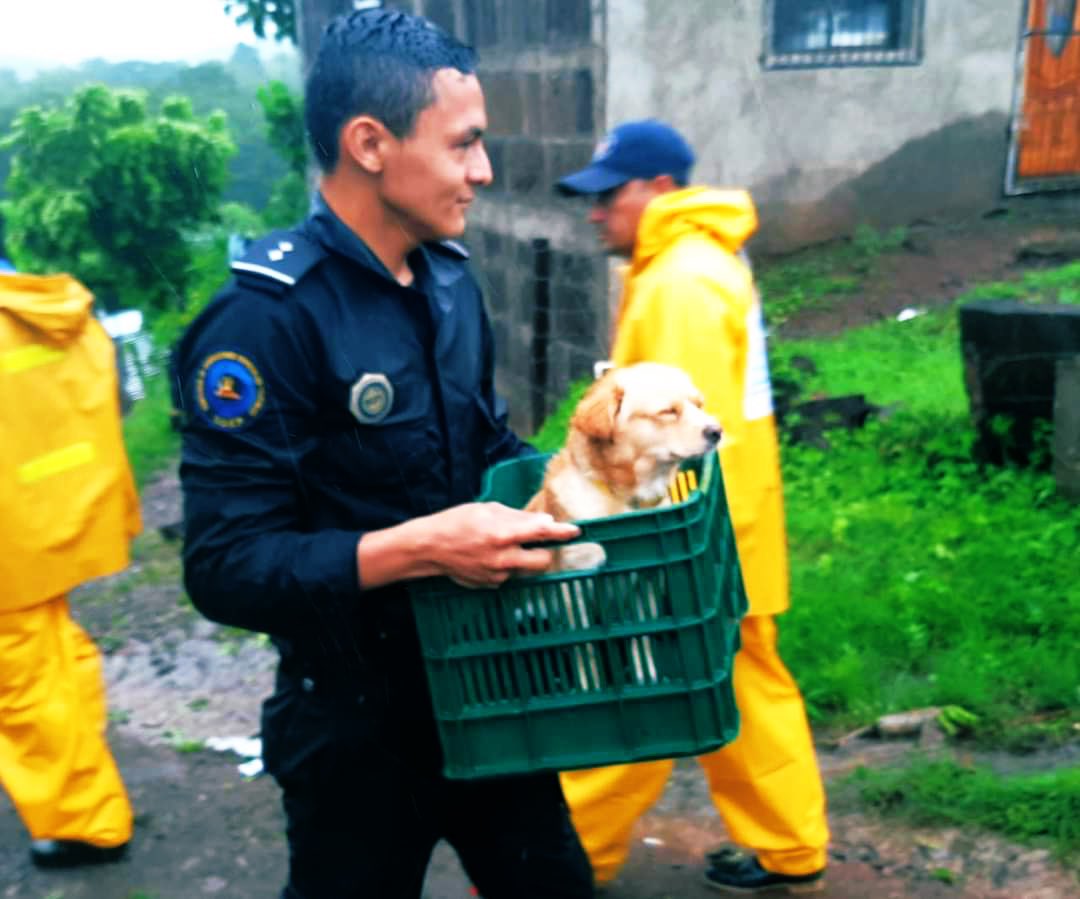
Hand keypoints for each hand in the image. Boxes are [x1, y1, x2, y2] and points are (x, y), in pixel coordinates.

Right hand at [425, 502, 579, 587]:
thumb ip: (517, 516)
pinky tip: (490, 556)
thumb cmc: (457, 522)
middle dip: (546, 551)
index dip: (561, 532)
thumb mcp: (487, 509)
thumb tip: (544, 520)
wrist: (430, 549)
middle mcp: (503, 558)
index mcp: (502, 534)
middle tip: (539, 542)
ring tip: (505, 546)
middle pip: (543, 560)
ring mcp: (498, 575)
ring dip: (525, 558)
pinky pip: (510, 575)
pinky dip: (508, 566)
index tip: (576, 531)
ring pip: (527, 569)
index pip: (541, 532)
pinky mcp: (492, 585)